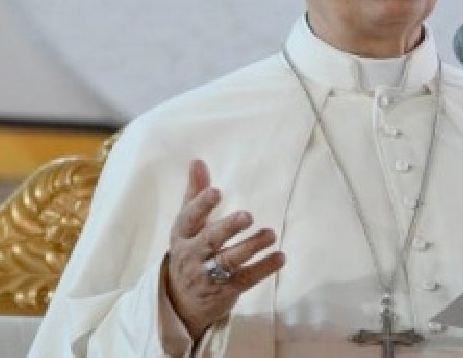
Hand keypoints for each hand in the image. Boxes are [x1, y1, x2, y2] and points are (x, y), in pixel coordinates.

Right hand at [163, 159, 284, 339]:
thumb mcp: (187, 225)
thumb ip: (194, 194)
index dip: (201, 205)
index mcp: (182, 235)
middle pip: (210, 241)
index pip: (189, 219)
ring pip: (229, 260)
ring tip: (270, 234)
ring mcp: (208, 275)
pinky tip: (280, 257)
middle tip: (247, 216)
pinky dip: (264, 268)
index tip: (216, 191)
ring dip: (251, 247)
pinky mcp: (226, 290)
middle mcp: (192, 255)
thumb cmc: (189, 251)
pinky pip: (246, 279)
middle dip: (228, 228)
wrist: (183, 301)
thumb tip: (198, 161)